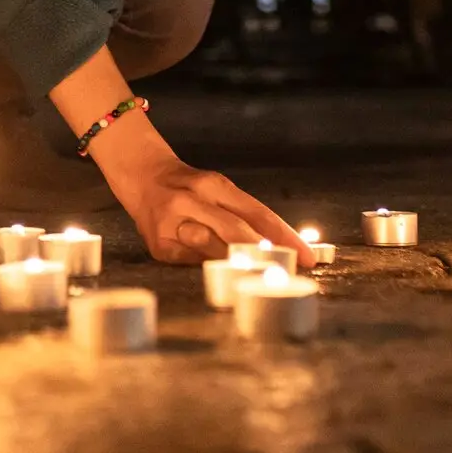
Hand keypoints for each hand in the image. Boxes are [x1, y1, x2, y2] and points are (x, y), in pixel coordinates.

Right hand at [101, 125, 309, 266]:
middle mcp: (191, 200)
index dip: (286, 237)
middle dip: (265, 254)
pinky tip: (221, 271)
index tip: (309, 257)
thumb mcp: (217, 189)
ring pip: (213, 249)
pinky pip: (193, 262)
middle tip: (287, 270)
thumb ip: (245, 214)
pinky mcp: (160, 246)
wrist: (142, 177)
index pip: (257, 213)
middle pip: (236, 232)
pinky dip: (210, 266)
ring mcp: (172, 223)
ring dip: (239, 264)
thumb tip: (282, 245)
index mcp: (213, 184)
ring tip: (259, 275)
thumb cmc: (190, 187)